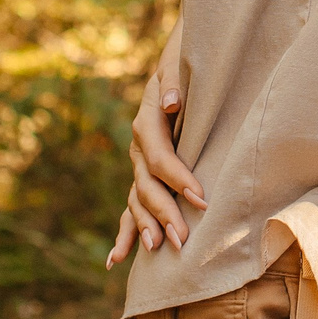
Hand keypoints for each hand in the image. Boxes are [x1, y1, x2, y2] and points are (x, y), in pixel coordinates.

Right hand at [105, 22, 205, 267]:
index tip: (201, 198)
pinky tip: (116, 260)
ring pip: (138, 199)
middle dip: (164, 212)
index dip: (178, 178)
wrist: (184, 58)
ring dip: (146, 226)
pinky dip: (125, 232)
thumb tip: (171, 103)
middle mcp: (138, 145)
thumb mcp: (182, 64)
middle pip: (147, 184)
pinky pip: (132, 206)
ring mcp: (138, 163)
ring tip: (155, 249)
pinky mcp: (145, 174)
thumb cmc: (190, 62)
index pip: (159, 157)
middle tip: (183, 238)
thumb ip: (175, 82)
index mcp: (147, 120)